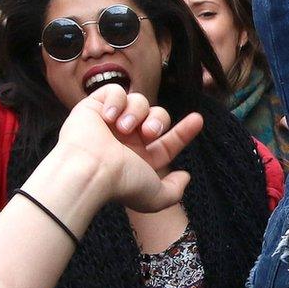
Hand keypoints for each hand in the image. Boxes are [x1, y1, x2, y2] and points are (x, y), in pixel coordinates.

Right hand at [32, 86, 200, 215]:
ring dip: (136, 112)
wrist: (91, 170)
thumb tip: (185, 177)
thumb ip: (174, 190)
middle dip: (159, 120)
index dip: (184, 132)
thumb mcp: (156, 196)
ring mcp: (110, 123)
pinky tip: (108, 117)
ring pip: (138, 101)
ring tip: (124, 127)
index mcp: (140, 158)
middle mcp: (126, 140)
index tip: (198, 119)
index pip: (167, 143)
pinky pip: (114, 91)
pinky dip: (115, 100)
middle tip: (149, 132)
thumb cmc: (122, 183)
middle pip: (156, 115)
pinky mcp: (93, 107)